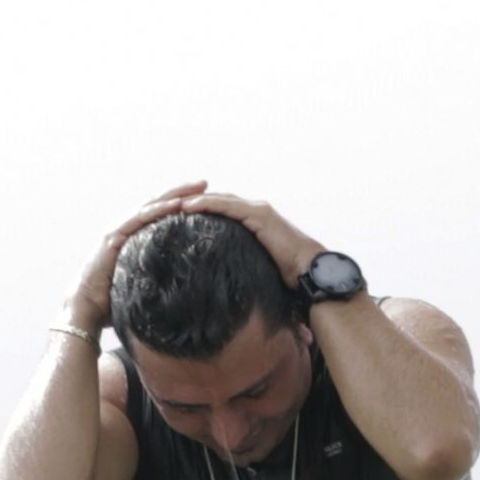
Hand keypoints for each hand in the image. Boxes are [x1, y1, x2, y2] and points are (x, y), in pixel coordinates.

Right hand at [65, 180, 207, 332]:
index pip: (159, 215)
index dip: (181, 205)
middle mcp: (125, 229)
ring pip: (150, 206)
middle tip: (204, 183)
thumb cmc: (115, 303)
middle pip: (156, 204)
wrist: (87, 310)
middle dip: (182, 192)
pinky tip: (177, 205)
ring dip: (174, 195)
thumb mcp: (144, 285)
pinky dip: (159, 210)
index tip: (205, 198)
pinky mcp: (113, 238)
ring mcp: (118, 231)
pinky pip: (139, 220)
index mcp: (133, 238)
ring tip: (197, 188)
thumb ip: (161, 278)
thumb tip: (190, 287)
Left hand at [179, 192, 325, 285]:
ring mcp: (258, 210)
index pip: (223, 210)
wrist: (310, 271)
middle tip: (169, 205)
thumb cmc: (288, 275)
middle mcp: (256, 210)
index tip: (179, 215)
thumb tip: (225, 280)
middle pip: (219, 200)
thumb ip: (241, 263)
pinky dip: (206, 204)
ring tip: (171, 204)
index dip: (202, 211)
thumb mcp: (257, 266)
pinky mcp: (259, 215)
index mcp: (255, 221)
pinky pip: (227, 206)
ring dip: (195, 200)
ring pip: (220, 199)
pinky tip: (187, 207)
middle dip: (194, 201)